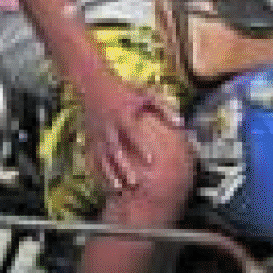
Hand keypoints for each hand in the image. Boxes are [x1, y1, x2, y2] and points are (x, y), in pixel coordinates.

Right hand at [76, 71, 179, 197]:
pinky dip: (101, 171)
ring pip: (104, 157)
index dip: (142, 147)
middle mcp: (109, 126)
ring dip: (112, 173)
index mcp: (123, 114)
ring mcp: (98, 134)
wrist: (92, 83)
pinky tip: (108, 182)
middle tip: (135, 182)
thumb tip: (181, 123)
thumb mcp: (146, 94)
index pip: (133, 133)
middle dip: (125, 167)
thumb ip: (164, 108)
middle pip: (117, 150)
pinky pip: (95, 157)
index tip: (152, 161)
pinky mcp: (92, 139)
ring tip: (120, 188)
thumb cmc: (124, 90)